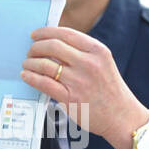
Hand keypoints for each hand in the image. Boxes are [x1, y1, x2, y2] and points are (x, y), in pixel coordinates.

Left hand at [21, 26, 148, 148]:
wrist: (122, 116)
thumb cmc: (110, 89)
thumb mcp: (103, 63)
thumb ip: (82, 51)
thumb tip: (53, 43)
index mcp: (98, 51)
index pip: (66, 34)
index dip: (46, 32)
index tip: (35, 35)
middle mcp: (89, 64)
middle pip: (53, 46)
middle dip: (36, 47)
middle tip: (30, 51)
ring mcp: (79, 82)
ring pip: (45, 65)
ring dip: (31, 62)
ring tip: (27, 64)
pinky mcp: (70, 99)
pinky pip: (43, 83)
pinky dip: (31, 77)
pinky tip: (26, 75)